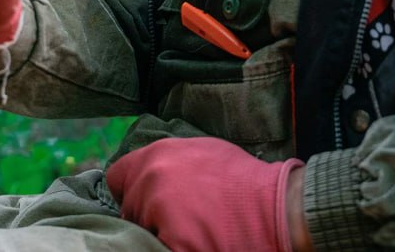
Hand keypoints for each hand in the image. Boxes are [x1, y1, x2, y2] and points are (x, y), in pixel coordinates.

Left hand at [106, 137, 308, 251]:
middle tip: (178, 222)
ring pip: (141, 231)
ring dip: (160, 234)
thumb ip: (168, 162)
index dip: (130, 193)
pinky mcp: (175, 239)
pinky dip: (172, 247)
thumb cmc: (244, 182)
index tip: (144, 205)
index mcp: (157, 155)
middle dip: (148, 217)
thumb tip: (147, 176)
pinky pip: (157, 248)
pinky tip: (194, 244)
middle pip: (130, 208)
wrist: (277, 208)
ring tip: (192, 233)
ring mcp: (160, 209)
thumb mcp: (202, 152)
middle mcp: (152, 177)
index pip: (117, 177)